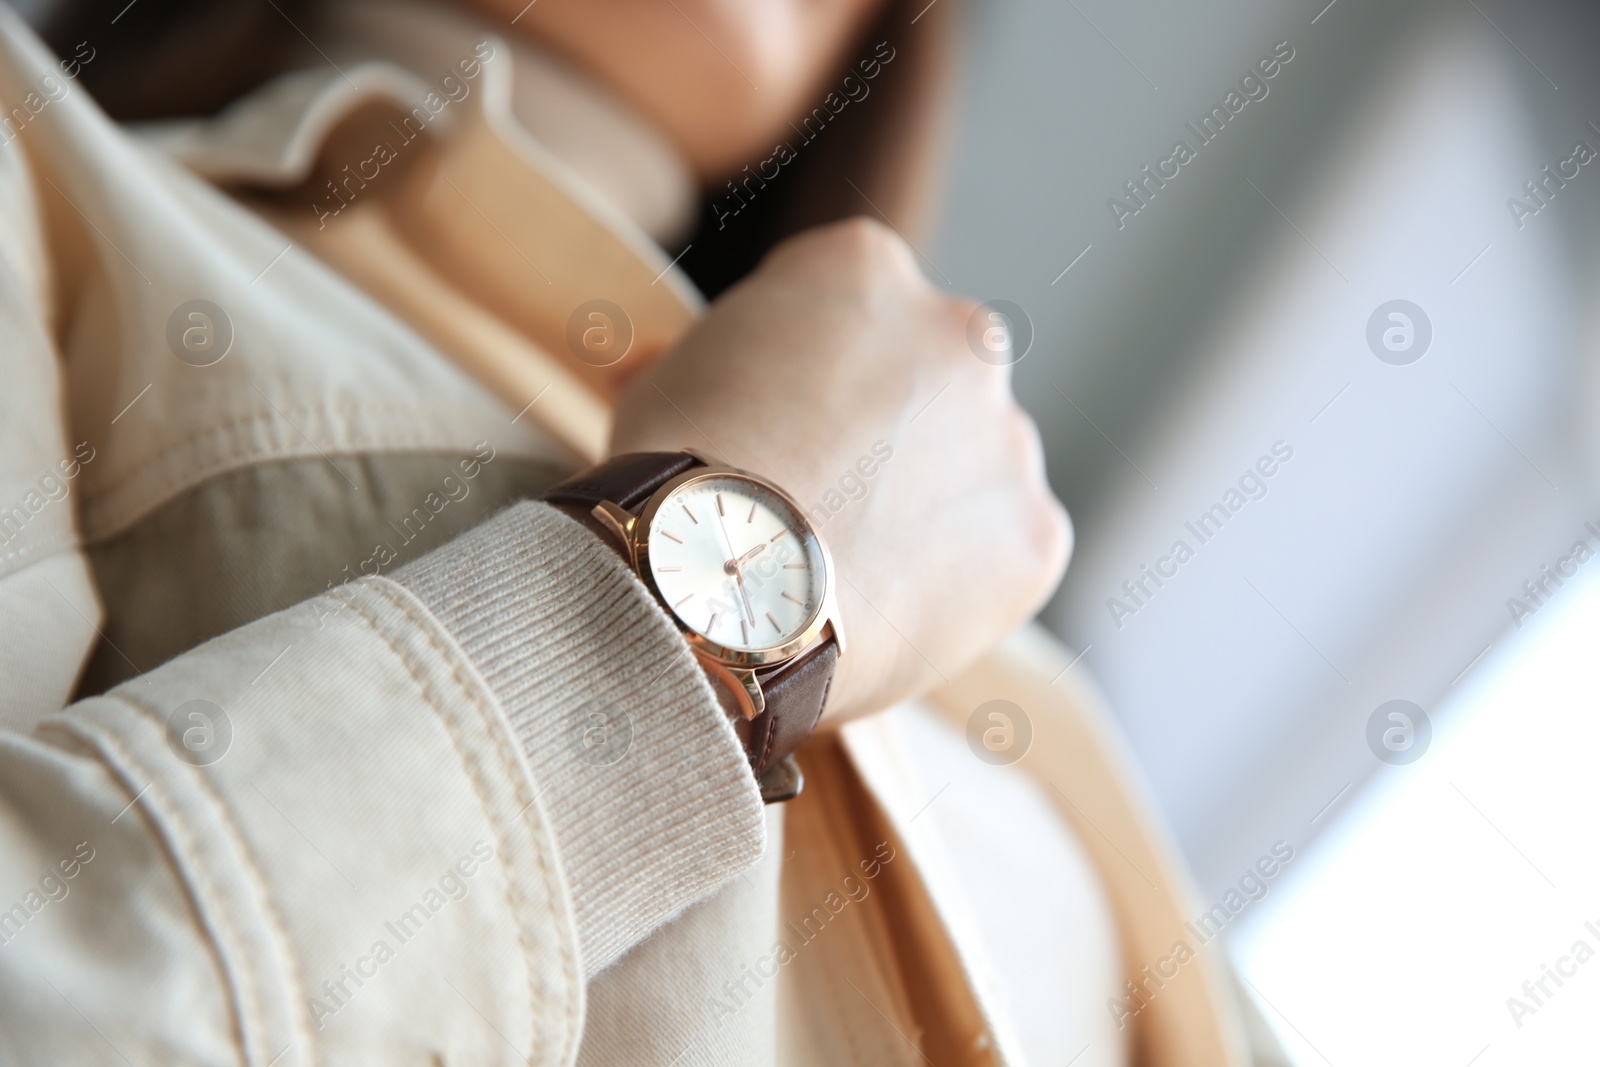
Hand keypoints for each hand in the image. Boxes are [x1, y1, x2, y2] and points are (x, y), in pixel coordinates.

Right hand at [612, 218, 1070, 721]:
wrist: (724, 591)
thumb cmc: (676, 478)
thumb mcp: (662, 385)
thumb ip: (705, 365)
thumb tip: (651, 365)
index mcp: (866, 270)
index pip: (849, 311)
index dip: (807, 381)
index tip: (778, 434)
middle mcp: (958, 333)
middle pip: (929, 383)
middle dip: (887, 435)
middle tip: (819, 504)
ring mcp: (1008, 435)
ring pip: (972, 468)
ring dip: (927, 505)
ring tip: (847, 573)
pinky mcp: (1034, 532)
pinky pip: (1001, 554)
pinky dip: (960, 582)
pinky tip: (891, 610)